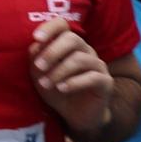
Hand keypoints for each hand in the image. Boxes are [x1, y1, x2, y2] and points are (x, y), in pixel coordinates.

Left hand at [29, 19, 111, 136]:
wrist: (74, 115)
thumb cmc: (56, 90)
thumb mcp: (40, 75)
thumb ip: (36, 59)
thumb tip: (35, 46)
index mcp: (69, 45)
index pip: (62, 25)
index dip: (50, 28)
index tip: (36, 38)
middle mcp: (85, 51)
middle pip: (72, 39)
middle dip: (53, 52)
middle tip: (39, 66)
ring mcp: (97, 65)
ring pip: (80, 59)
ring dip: (59, 71)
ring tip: (45, 84)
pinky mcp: (105, 82)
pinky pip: (93, 77)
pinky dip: (74, 82)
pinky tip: (62, 88)